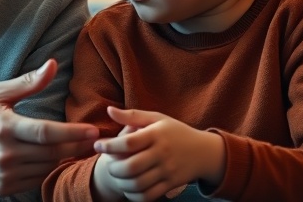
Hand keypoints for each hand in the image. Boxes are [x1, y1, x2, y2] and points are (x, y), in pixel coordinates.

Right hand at [0, 59, 99, 195]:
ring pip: (47, 168)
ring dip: (68, 158)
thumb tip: (53, 64)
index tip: (92, 130)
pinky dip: (51, 169)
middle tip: (97, 139)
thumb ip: (28, 83)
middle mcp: (5, 154)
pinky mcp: (5, 188)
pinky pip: (37, 179)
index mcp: (4, 128)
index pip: (45, 133)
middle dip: (78, 146)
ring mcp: (5, 174)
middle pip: (52, 152)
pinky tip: (61, 158)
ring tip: (85, 148)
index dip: (72, 133)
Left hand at [92, 107, 225, 201]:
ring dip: (121, 183)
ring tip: (116, 176)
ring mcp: (168, 171)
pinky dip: (133, 195)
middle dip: (113, 168)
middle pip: (131, 167)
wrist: (204, 152)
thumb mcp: (157, 118)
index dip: (109, 145)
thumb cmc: (175, 132)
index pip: (128, 142)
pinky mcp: (171, 185)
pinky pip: (148, 196)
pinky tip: (128, 187)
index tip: (98, 145)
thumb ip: (132, 115)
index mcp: (157, 134)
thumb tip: (109, 110)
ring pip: (138, 184)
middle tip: (107, 164)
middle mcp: (162, 153)